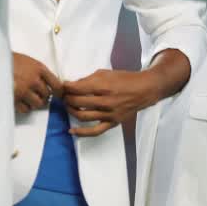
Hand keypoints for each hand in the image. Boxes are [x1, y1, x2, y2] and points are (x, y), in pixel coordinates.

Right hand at [13, 53, 61, 114]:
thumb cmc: (9, 60)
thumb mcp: (28, 61)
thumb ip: (39, 72)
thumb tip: (48, 84)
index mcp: (39, 68)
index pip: (56, 84)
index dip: (58, 92)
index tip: (58, 94)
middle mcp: (33, 80)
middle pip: (47, 96)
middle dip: (43, 96)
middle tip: (38, 95)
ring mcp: (24, 90)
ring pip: (38, 104)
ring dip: (34, 103)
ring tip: (29, 98)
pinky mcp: (14, 99)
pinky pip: (25, 109)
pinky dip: (24, 107)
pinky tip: (21, 101)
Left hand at [63, 49, 191, 136]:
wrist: (144, 90)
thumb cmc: (124, 79)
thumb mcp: (105, 73)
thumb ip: (88, 79)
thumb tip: (72, 85)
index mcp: (104, 86)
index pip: (77, 88)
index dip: (66, 87)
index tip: (62, 86)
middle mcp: (105, 101)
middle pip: (77, 102)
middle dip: (67, 98)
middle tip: (64, 95)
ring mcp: (109, 114)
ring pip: (83, 116)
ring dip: (71, 111)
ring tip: (68, 106)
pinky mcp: (113, 123)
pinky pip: (94, 131)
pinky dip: (81, 133)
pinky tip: (71, 130)